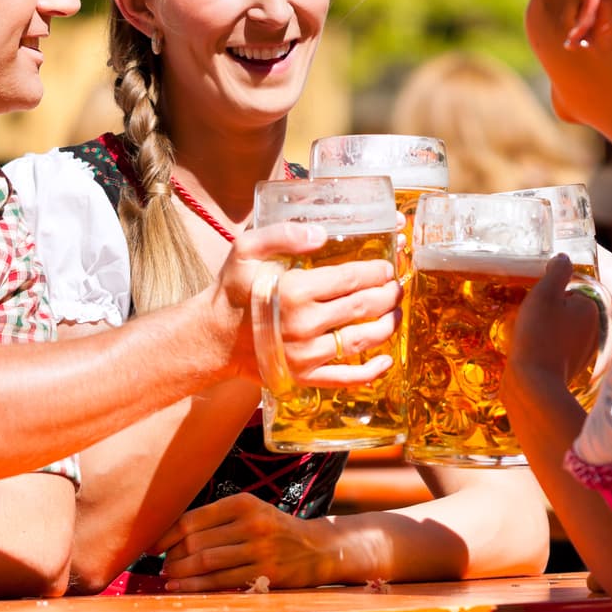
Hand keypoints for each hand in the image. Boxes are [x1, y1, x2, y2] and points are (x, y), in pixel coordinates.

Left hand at [152, 493, 341, 590]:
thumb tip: (171, 534)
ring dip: (179, 573)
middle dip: (172, 556)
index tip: (151, 545)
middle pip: (195, 541)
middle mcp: (251, 523)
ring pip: (205, 562)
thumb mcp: (251, 512)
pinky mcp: (264, 573)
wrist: (316, 548)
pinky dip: (195, 586)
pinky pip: (220, 581)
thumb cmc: (273, 528)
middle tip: (163, 565)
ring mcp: (258, 549)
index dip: (166, 534)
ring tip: (168, 576)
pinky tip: (180, 587)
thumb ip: (216, 519)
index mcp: (243, 503)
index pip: (193, 518)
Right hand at [214, 223, 400, 385]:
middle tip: (397, 286)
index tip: (387, 265)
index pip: (352, 278)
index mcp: (295, 290)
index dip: (376, 271)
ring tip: (396, 312)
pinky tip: (387, 360)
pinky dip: (371, 372)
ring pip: (362, 340)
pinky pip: (345, 378)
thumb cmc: (233, 290)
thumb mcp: (247, 249)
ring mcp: (307, 355)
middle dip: (388, 294)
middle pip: (363, 306)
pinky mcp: (305, 377)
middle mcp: (305, 324)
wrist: (214, 337)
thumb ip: (283, 234)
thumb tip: (321, 233)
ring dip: (387, 325)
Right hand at [507, 254, 599, 389]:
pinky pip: (554, 349)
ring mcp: (582, 353)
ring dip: (544, 330)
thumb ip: (557, 270)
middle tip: (531, 320)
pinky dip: (543, 348)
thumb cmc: (539, 334)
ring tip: (528, 336)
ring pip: (559, 330)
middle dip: (547, 313)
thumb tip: (563, 257)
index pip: (569, 290)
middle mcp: (594, 331)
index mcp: (592, 309)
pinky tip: (529, 352)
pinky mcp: (568, 369)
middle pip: (564, 310)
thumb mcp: (545, 293)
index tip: (538, 304)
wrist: (533, 385)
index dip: (550, 294)